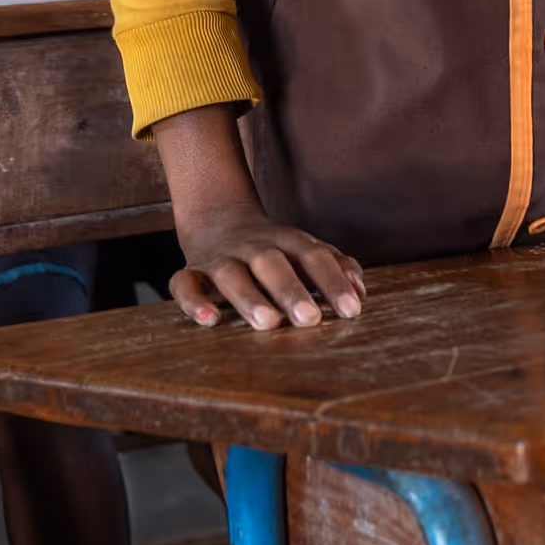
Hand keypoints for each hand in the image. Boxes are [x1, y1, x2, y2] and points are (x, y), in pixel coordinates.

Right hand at [170, 209, 365, 330]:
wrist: (219, 220)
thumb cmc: (276, 250)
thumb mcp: (306, 251)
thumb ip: (335, 268)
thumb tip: (360, 293)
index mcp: (288, 241)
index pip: (314, 256)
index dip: (333, 281)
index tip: (352, 310)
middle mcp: (253, 247)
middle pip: (272, 263)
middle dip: (291, 290)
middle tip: (311, 319)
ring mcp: (220, 258)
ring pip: (231, 274)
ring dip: (249, 298)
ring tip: (268, 323)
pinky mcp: (191, 272)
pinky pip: (184, 284)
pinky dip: (194, 302)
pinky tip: (210, 321)